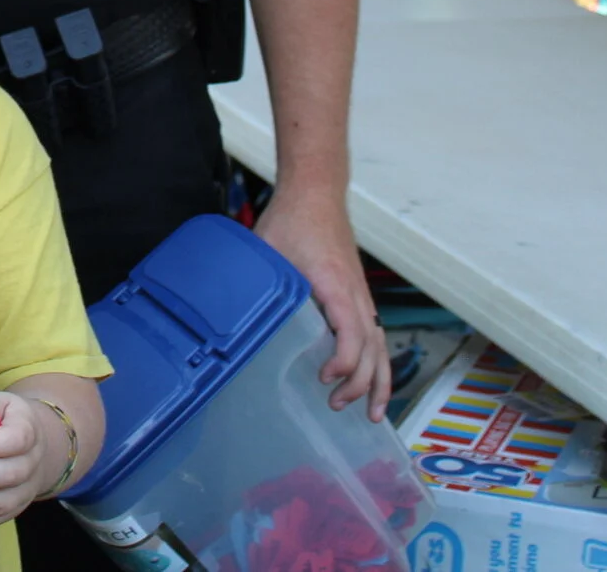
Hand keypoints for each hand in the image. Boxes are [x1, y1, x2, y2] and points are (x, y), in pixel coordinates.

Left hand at [255, 186, 389, 419]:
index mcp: (336, 285)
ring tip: (372, 414)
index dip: (343, 361)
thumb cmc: (293, 220)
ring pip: (379, 344)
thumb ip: (255, 283)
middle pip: (372, 347)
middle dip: (360, 383)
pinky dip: (376, 361)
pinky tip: (369, 382)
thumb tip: (226, 315)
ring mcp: (360, 295)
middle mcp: (355, 294)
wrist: (316, 192)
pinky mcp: (357, 294)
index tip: (323, 377)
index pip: (352, 332)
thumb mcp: (268, 251)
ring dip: (378, 381)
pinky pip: (374, 333)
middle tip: (334, 405)